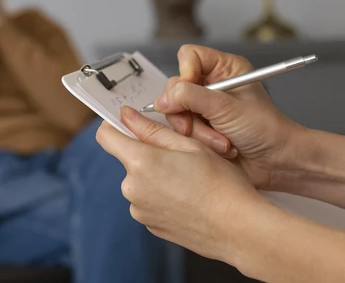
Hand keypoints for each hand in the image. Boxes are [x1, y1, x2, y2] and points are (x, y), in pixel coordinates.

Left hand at [96, 106, 265, 262]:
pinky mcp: (150, 225)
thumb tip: (126, 115)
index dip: (116, 126)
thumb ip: (152, 129)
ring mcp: (139, 210)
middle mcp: (132, 188)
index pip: (106, 136)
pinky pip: (149, 202)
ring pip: (140, 182)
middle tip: (182, 156)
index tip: (130, 124)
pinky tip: (188, 198)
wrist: (238, 228)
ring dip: (157, 177)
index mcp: (140, 162)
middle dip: (148, 154)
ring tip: (190, 181)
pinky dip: (163, 197)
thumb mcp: (190, 145)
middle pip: (129, 160)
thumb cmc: (221, 184)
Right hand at [155, 45, 305, 190]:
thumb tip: (163, 98)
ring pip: (177, 112)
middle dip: (188, 112)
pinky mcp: (201, 128)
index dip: (185, 73)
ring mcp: (204, 108)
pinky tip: (219, 147)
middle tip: (197, 125)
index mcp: (224, 69)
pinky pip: (183, 130)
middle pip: (176, 87)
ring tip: (220, 142)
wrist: (276, 161)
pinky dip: (199, 141)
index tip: (190, 94)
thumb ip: (191, 97)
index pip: (189, 56)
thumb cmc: (265, 129)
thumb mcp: (227, 108)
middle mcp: (212, 85)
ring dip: (197, 131)